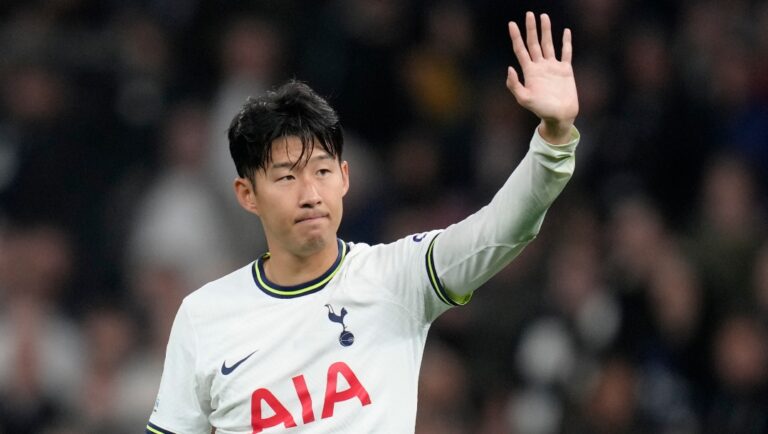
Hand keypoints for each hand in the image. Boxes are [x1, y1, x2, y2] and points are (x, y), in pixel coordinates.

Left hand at [507, 12, 578, 143]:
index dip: (516, 37)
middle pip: (534, 43)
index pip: (520, 50)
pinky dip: (566, 42)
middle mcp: (540, 66)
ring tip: (544, 16)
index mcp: (529, 72)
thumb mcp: (524, 99)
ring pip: (548, 44)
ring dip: (546, 31)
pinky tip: (566, 32)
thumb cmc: (541, 110)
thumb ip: (515, 85)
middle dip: (531, 29)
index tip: (511, 24)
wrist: (559, 116)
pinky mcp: (565, 70)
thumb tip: (509, 68)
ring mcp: (553, 67)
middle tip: (529, 14)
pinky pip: (566, 53)